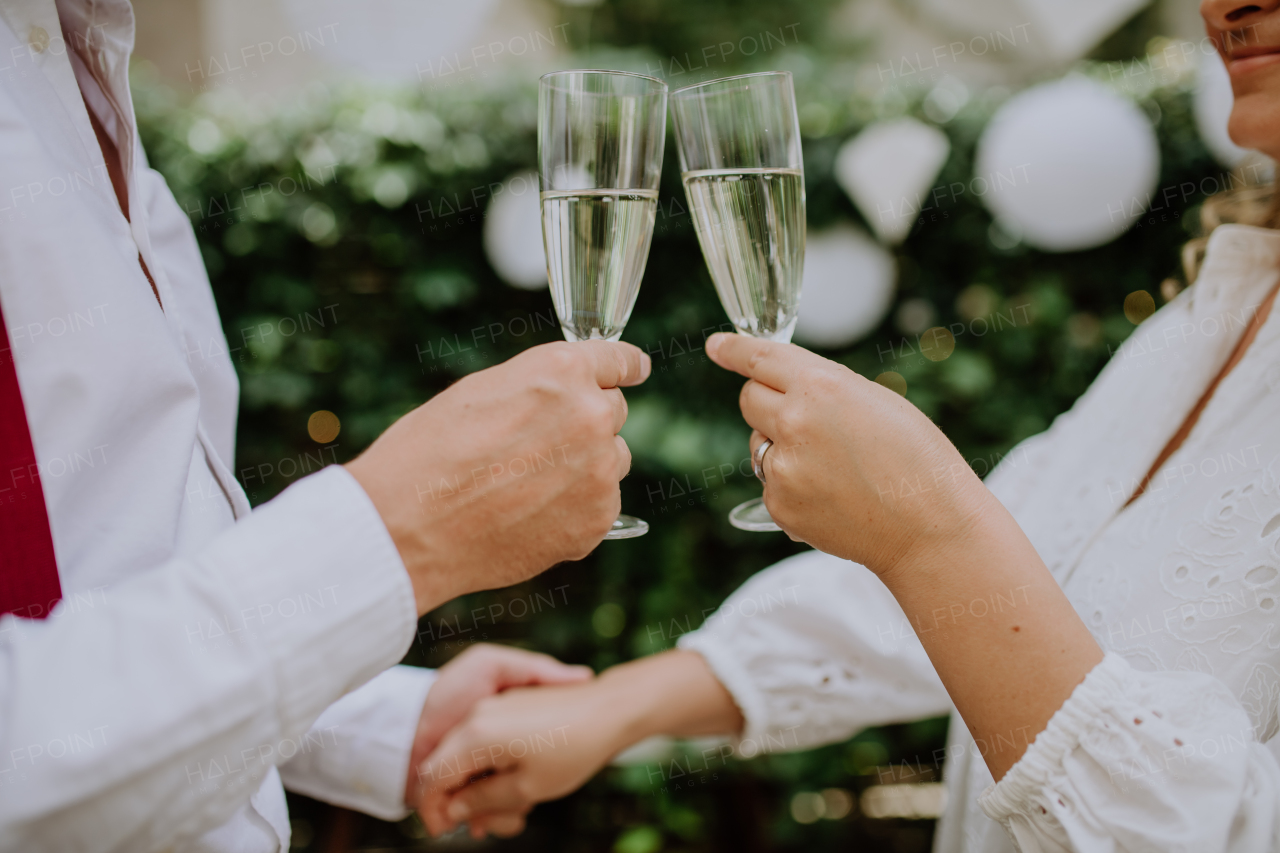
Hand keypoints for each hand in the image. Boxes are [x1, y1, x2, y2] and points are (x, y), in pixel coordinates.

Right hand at [347, 341, 649, 614]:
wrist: (410, 527)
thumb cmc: (429, 453)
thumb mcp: (480, 392)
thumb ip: (538, 387)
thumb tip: (567, 395)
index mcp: (562, 373)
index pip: (618, 360)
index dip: (624, 366)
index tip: (635, 369)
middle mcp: (591, 417)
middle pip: (614, 413)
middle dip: (586, 423)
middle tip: (540, 446)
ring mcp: (599, 472)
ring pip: (610, 461)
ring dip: (584, 467)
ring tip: (525, 486)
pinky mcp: (597, 520)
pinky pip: (599, 505)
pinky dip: (574, 509)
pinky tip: (528, 515)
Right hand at [414, 650, 742, 839]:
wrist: (610, 709)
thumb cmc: (572, 749)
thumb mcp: (525, 788)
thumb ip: (482, 799)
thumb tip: (455, 809)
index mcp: (475, 735)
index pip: (433, 777)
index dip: (435, 809)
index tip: (445, 831)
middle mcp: (478, 716)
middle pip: (449, 768)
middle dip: (465, 801)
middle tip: (491, 826)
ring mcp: (493, 708)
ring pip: (471, 758)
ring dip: (485, 788)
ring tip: (518, 810)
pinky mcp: (509, 707)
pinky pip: (488, 742)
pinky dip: (496, 767)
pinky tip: (522, 786)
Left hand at [705, 332, 989, 575]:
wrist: (929, 528)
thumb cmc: (917, 460)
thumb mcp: (877, 401)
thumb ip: (825, 388)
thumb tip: (787, 387)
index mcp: (822, 386)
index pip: (760, 358)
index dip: (733, 349)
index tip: (717, 345)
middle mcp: (794, 421)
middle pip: (749, 399)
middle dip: (766, 402)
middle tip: (801, 418)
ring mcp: (782, 467)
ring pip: (760, 444)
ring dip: (782, 447)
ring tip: (835, 467)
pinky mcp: (779, 504)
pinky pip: (770, 483)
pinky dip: (791, 485)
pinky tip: (832, 495)